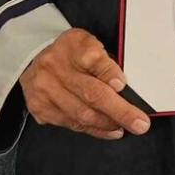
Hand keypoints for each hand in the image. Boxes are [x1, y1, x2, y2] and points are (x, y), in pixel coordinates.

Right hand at [20, 28, 149, 139]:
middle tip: (140, 123)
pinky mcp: (41, 108)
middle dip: (120, 111)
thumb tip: (124, 86)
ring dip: (109, 124)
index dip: (109, 72)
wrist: (34, 60)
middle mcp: (55, 68)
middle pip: (91, 93)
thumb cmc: (72, 53)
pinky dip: (95, 130)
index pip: (92, 58)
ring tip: (126, 127)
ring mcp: (45, 90)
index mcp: (72, 45)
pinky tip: (110, 130)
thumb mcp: (90, 44)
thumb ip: (106, 61)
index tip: (122, 84)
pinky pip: (72, 124)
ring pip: (82, 114)